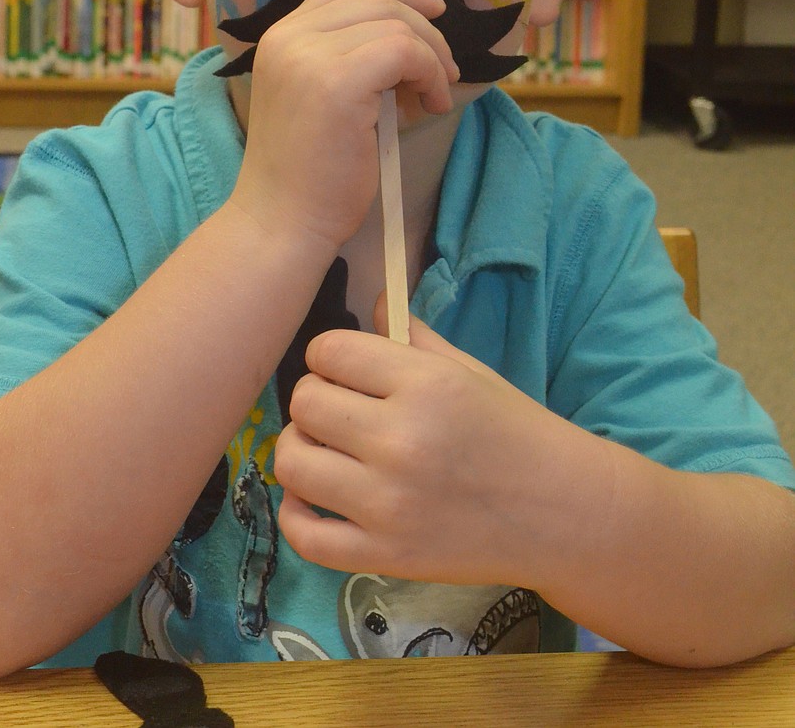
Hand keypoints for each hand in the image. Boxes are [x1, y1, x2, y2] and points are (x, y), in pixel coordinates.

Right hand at [231, 0, 459, 251]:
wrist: (283, 220)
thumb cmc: (310, 171)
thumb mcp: (325, 96)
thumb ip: (353, 58)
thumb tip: (419, 35)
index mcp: (280, 35)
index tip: (432, 12)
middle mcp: (289, 35)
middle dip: (425, 25)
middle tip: (445, 67)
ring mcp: (308, 55)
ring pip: (396, 22)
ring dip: (432, 54)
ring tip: (436, 93)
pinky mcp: (335, 81)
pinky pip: (404, 51)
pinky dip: (430, 72)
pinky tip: (432, 105)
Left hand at [274, 295, 582, 587]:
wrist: (562, 513)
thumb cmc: (516, 431)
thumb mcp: (469, 371)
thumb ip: (412, 335)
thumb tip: (370, 299)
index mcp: (424, 385)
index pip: (330, 351)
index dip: (329, 356)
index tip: (344, 370)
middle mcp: (400, 440)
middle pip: (305, 402)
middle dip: (315, 399)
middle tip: (338, 411)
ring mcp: (388, 504)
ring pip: (293, 462)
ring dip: (300, 450)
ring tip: (326, 452)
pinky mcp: (384, 556)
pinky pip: (303, 536)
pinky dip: (295, 515)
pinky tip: (313, 500)